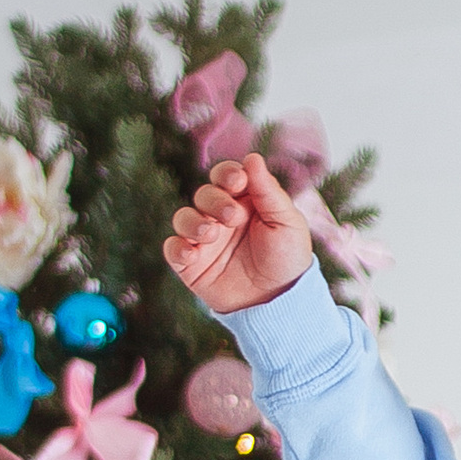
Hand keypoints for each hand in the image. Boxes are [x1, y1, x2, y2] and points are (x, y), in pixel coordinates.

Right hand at [161, 155, 314, 314]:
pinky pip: (173, 248)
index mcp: (245, 201)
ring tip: (211, 235)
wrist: (278, 302)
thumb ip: (268, 191)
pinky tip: (193, 253)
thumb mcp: (286, 222)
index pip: (226, 176)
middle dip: (214, 200)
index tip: (238, 182)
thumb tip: (252, 158)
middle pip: (204, 194)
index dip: (227, 174)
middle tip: (232, 217)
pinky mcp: (191, 263)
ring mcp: (204, 239)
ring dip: (193, 221)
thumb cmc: (287, 259)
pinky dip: (178, 247)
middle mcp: (221, 216)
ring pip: (183, 217)